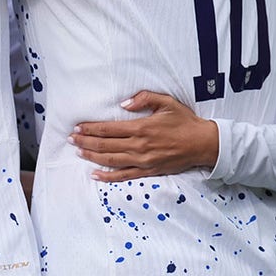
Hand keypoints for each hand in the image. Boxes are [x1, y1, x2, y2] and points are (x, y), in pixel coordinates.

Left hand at [69, 90, 217, 181]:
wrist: (204, 144)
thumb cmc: (185, 121)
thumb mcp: (167, 102)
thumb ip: (144, 98)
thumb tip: (124, 103)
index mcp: (141, 128)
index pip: (109, 129)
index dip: (91, 128)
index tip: (77, 127)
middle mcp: (139, 146)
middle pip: (105, 145)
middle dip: (85, 142)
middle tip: (71, 139)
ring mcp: (143, 161)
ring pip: (111, 160)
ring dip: (92, 156)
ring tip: (78, 151)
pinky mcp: (149, 171)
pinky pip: (125, 176)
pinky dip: (108, 177)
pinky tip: (95, 175)